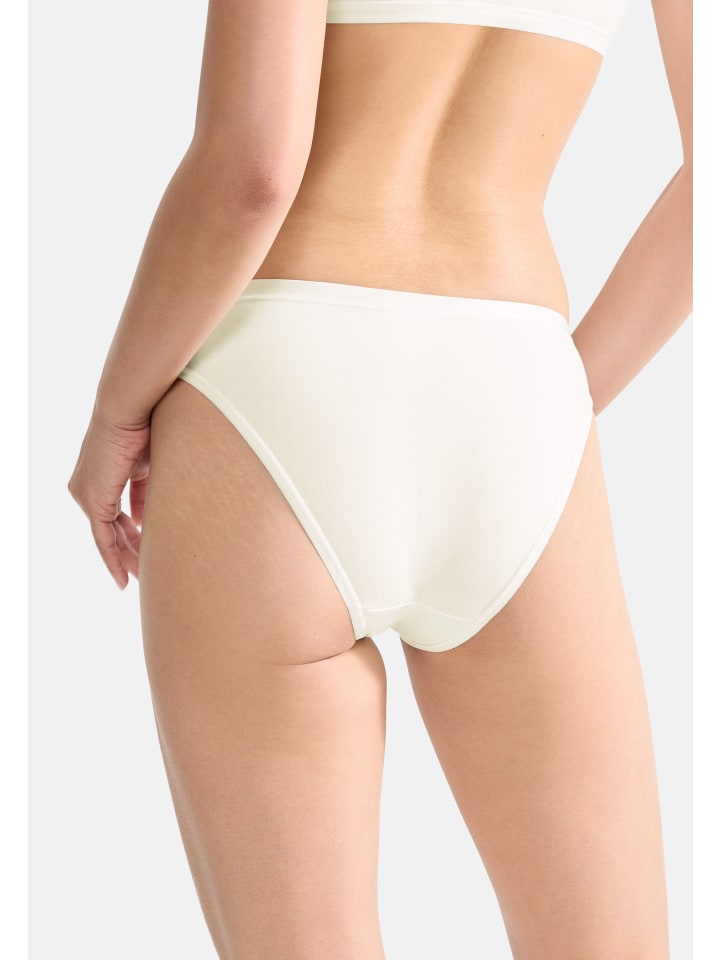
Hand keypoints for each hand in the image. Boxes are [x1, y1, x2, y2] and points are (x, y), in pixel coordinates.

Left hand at [67, 409, 150, 588]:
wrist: (129, 410)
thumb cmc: (147, 425)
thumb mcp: (151, 463)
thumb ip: (148, 491)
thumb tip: (146, 519)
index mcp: (104, 475)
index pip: (117, 512)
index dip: (133, 532)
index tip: (148, 548)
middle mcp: (87, 487)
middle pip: (112, 528)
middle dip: (130, 551)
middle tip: (146, 572)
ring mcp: (86, 495)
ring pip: (107, 537)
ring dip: (126, 558)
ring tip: (143, 577)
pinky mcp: (92, 501)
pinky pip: (103, 539)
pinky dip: (114, 559)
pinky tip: (125, 578)